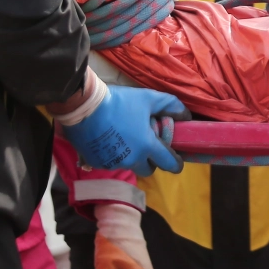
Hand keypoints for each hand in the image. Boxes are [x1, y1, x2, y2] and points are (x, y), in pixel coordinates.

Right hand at [60, 85, 185, 175]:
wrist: (83, 106)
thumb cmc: (119, 102)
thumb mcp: (149, 98)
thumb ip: (171, 106)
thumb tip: (186, 115)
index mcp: (147, 146)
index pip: (168, 163)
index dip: (176, 164)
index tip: (177, 162)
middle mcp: (131, 159)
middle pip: (148, 169)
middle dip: (151, 161)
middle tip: (147, 146)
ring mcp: (113, 163)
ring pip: (129, 166)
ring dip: (131, 157)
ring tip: (125, 139)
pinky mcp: (96, 163)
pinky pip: (111, 163)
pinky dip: (113, 156)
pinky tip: (109, 141)